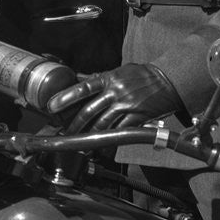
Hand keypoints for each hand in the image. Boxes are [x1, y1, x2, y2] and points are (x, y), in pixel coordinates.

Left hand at [47, 63, 182, 131]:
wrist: (168, 79)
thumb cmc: (143, 75)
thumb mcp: (120, 71)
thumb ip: (101, 79)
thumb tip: (82, 81)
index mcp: (108, 78)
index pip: (82, 88)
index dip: (65, 97)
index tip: (51, 106)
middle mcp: (115, 92)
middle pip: (89, 111)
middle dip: (75, 125)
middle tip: (66, 133)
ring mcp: (126, 105)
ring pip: (102, 124)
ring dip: (90, 136)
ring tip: (81, 144)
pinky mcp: (137, 117)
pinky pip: (119, 132)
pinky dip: (109, 141)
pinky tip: (102, 147)